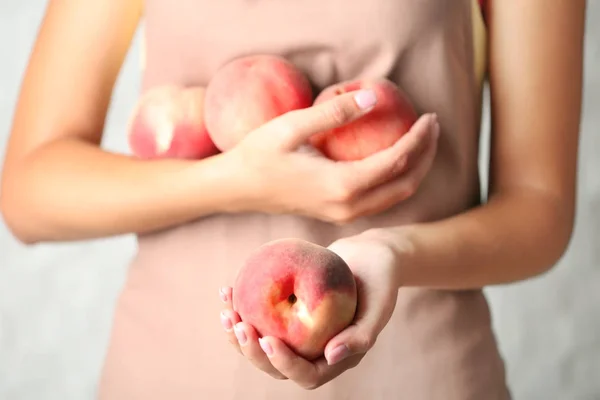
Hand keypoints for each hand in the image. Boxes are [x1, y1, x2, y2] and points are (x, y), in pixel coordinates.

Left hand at [218, 231, 399, 389]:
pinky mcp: (286, 312)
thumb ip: (361, 335)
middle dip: (251, 351)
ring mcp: (298, 332)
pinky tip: (227, 289)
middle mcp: (313, 350)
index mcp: (335, 358)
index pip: (306, 374)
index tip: (267, 340)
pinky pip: (260, 315)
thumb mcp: (380, 305)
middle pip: (276, 364)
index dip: (283, 364)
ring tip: (226, 310)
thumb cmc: (381, 280)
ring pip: (262, 342)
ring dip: (239, 332)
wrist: (371, 256)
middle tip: (237, 324)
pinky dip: (242, 304)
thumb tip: (330, 357)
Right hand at [228, 89, 439, 223]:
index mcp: (342, 186)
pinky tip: (396, 158)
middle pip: (405, 183)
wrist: (236, 189)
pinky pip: (381, 199)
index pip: (396, 161)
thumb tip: (373, 98)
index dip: (418, 138)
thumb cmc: (258, 155)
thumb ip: (334, 113)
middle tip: (433, 126)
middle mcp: (348, 206)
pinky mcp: (338, 214)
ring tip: (423, 140)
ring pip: (396, 195)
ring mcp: (344, 214)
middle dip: (426, 155)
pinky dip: (398, 179)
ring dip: (415, 168)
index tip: (429, 116)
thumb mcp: (291, 126)